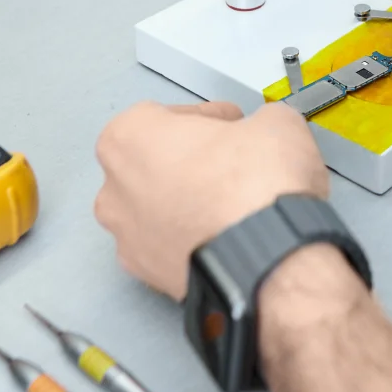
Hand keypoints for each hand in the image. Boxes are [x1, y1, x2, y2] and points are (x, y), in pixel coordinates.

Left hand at [94, 101, 326, 298]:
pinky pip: (170, 248)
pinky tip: (228, 234)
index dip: (206, 118)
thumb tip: (266, 128)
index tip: (228, 125)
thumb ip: (258, 120)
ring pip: (157, 211)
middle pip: (152, 165)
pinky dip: (194, 241)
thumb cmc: (254, 190)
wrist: (267, 258)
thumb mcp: (275, 122)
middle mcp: (116, 190)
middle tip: (230, 163)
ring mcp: (129, 238)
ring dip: (189, 205)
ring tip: (232, 204)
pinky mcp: (150, 276)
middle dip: (190, 163)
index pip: (164, 115)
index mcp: (129, 137)